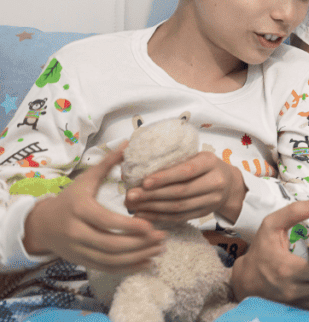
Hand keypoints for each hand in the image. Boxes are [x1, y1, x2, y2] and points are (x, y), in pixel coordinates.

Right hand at [23, 142, 166, 272]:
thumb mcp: (85, 179)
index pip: (106, 221)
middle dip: (139, 244)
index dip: (129, 226)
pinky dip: (127, 268)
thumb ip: (107, 163)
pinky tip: (146, 263)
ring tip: (159, 250)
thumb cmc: (69, 199)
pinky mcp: (81, 261)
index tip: (151, 225)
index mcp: (79, 209)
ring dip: (137, 258)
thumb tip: (128, 142)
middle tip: (162, 238)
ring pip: (110, 260)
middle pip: (110, 244)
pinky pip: (106, 269)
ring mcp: (78, 250)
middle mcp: (76, 232)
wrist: (42, 225)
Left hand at [125, 151, 245, 222]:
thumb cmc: (205, 166)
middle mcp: (215, 182)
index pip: (186, 171)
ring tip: (133, 205)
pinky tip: (144, 214)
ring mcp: (211, 200)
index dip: (165, 177)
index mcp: (210, 162)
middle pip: (181, 192)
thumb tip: (141, 165)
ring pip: (178, 207)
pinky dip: (159, 217)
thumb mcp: (197, 156)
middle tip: (131, 195)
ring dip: (153, 207)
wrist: (229, 184)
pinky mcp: (204, 213)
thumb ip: (176, 160)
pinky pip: (179, 217)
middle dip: (153, 195)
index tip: (144, 181)